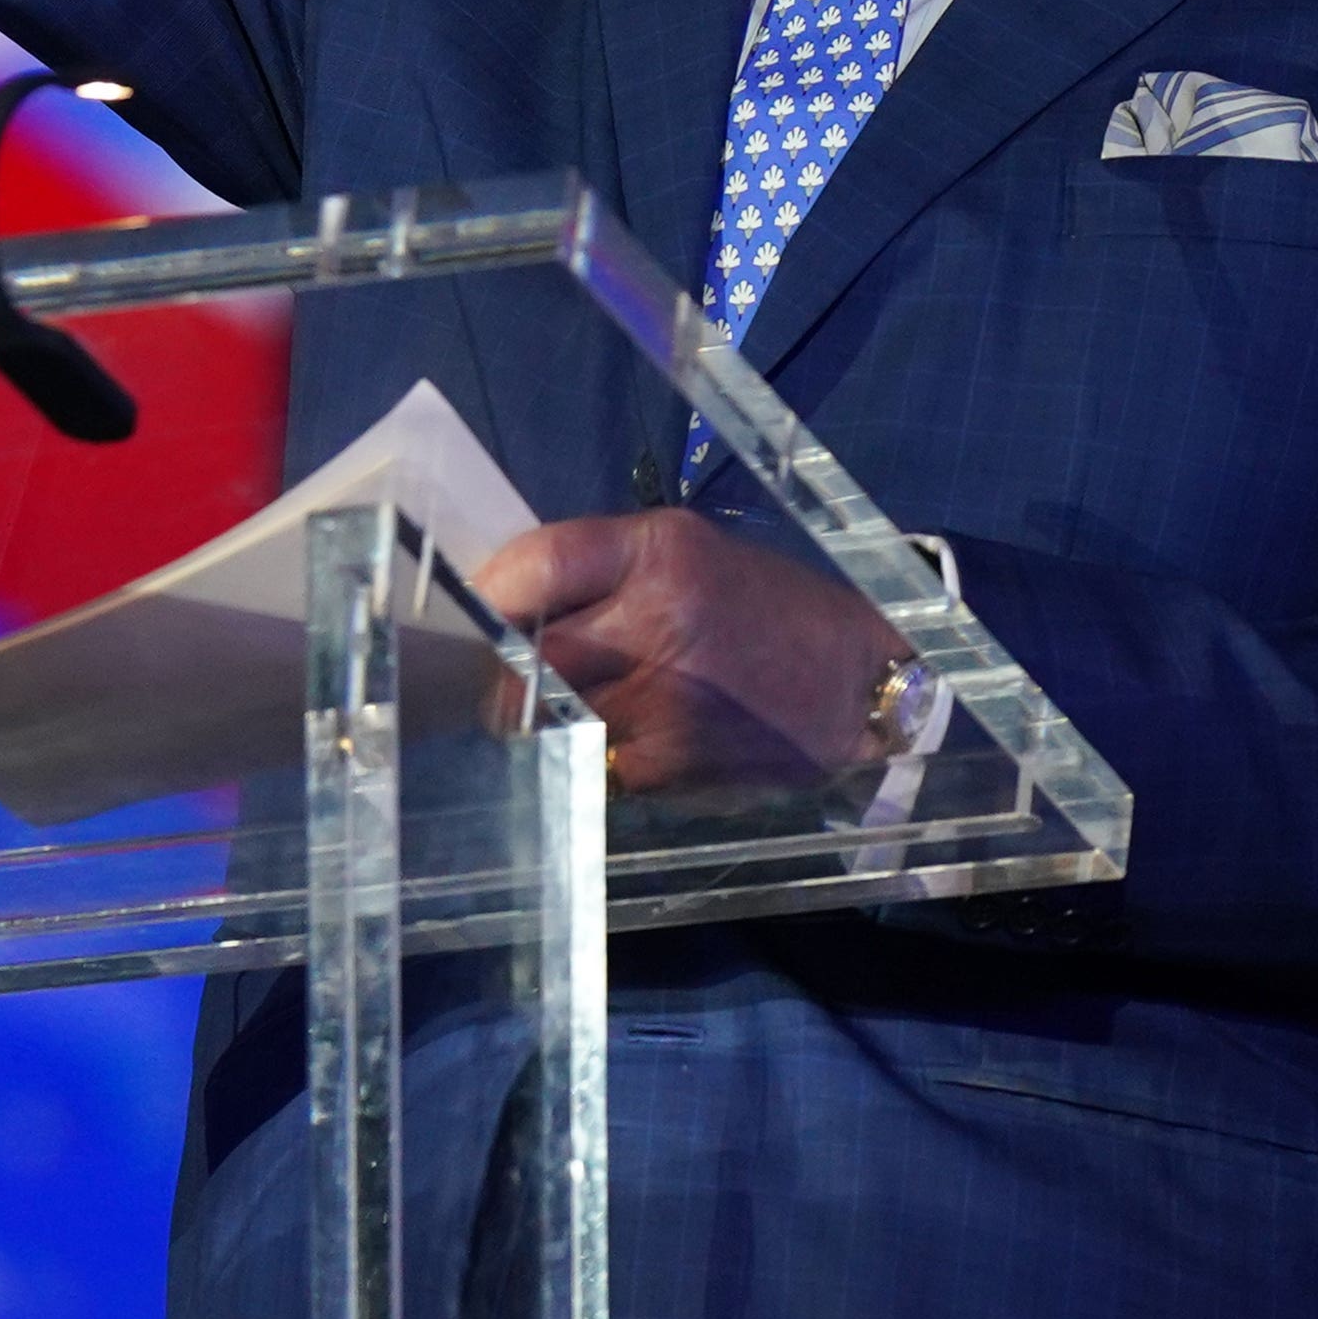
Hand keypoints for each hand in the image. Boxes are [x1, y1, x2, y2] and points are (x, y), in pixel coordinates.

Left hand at [473, 512, 903, 797]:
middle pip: (526, 653)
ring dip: (536, 715)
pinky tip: (615, 737)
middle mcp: (658, 625)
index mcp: (659, 555)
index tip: (464, 609)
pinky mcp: (667, 767)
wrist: (853, 684)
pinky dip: (583, 753)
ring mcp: (661, 703)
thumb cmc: (758, 606)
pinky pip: (586, 760)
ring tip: (559, 703)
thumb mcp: (686, 551)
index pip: (537, 564)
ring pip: (547, 715)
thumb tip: (498, 595)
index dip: (487, 591)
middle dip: (500, 666)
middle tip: (498, 669)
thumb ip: (598, 568)